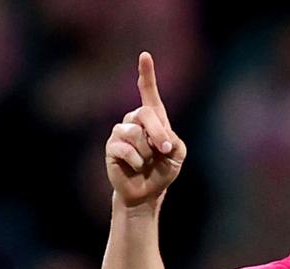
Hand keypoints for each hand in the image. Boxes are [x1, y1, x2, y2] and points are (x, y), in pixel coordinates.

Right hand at [105, 51, 186, 207]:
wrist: (147, 192)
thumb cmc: (163, 171)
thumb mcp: (177, 154)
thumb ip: (172, 139)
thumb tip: (156, 137)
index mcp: (153, 119)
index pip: (149, 93)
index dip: (147, 74)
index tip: (145, 55)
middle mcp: (134, 120)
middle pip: (145, 113)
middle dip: (158, 133)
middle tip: (165, 149)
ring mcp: (121, 132)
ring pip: (136, 133)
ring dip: (148, 152)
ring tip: (147, 162)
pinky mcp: (112, 146)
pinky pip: (126, 149)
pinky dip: (137, 162)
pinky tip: (136, 167)